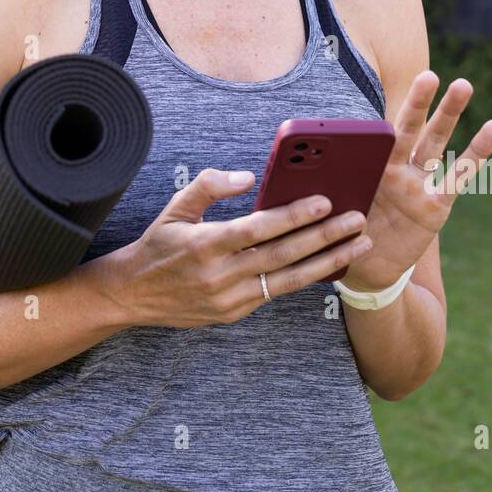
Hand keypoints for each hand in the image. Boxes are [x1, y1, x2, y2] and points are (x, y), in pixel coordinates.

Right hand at [108, 167, 374, 327]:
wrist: (133, 294)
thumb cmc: (159, 244)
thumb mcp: (176, 207)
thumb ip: (210, 185)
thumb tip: (248, 177)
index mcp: (205, 244)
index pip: (258, 228)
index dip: (294, 215)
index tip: (325, 202)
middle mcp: (220, 275)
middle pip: (282, 255)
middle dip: (324, 237)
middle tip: (358, 221)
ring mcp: (229, 299)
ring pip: (287, 280)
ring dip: (327, 262)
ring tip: (358, 246)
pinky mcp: (234, 314)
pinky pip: (275, 293)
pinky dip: (305, 278)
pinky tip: (329, 264)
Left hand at [339, 71, 491, 293]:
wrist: (366, 270)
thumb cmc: (343, 233)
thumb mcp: (332, 209)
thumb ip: (330, 187)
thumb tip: (309, 169)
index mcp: (368, 166)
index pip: (376, 133)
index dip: (378, 117)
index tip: (371, 98)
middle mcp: (396, 169)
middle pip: (410, 128)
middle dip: (419, 101)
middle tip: (429, 74)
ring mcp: (418, 185)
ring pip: (435, 143)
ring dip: (450, 114)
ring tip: (463, 85)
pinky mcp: (436, 206)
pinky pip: (459, 176)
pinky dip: (476, 152)